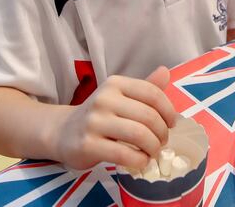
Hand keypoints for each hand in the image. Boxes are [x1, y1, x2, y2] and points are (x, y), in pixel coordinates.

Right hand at [54, 67, 176, 169]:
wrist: (63, 132)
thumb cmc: (99, 115)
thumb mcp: (120, 97)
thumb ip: (144, 88)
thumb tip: (166, 72)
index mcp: (115, 84)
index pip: (152, 93)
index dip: (168, 110)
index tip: (172, 124)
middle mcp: (104, 99)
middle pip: (148, 116)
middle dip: (162, 132)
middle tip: (162, 142)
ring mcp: (94, 122)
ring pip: (138, 134)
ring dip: (153, 147)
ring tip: (153, 152)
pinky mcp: (88, 145)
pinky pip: (124, 154)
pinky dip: (139, 160)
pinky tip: (141, 161)